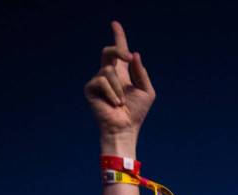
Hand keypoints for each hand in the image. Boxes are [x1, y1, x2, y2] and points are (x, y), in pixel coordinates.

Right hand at [84, 21, 154, 150]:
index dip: (118, 37)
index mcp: (123, 73)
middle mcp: (110, 74)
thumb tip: (133, 53)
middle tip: (126, 56)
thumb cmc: (137, 112)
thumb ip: (141, 72)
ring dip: (119, 88)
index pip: (120, 51)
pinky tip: (115, 104)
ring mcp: (99, 81)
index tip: (115, 24)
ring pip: (108, 71)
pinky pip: (101, 81)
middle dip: (117, 50)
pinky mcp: (90, 89)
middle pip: (108, 51)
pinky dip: (112, 93)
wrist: (125, 128)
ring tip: (121, 102)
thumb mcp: (146, 90)